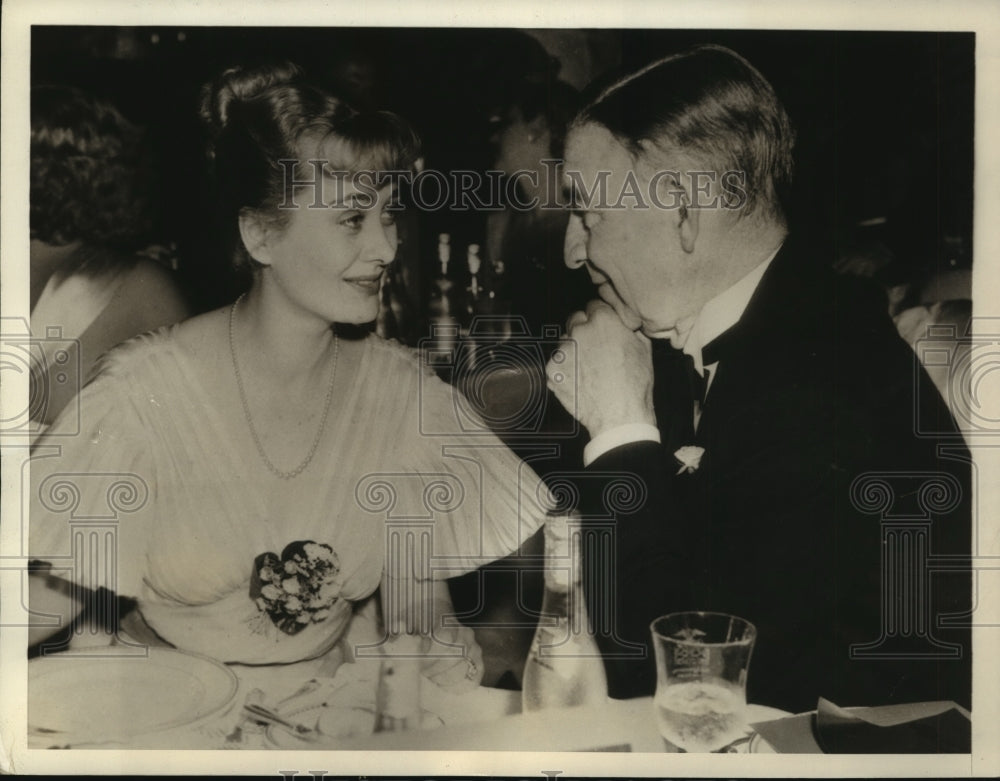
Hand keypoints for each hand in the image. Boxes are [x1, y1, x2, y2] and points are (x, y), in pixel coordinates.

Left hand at [546, 300, 655, 438]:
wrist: (618, 415)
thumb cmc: (634, 383)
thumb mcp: (643, 347)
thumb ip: (628, 326)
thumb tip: (623, 320)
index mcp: (603, 320)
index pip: (594, 305)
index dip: (600, 317)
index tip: (603, 327)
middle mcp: (579, 331)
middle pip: (576, 320)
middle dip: (584, 329)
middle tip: (595, 348)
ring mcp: (563, 351)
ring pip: (565, 342)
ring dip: (573, 349)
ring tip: (588, 368)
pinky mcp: (552, 370)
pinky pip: (557, 363)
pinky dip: (565, 369)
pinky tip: (579, 380)